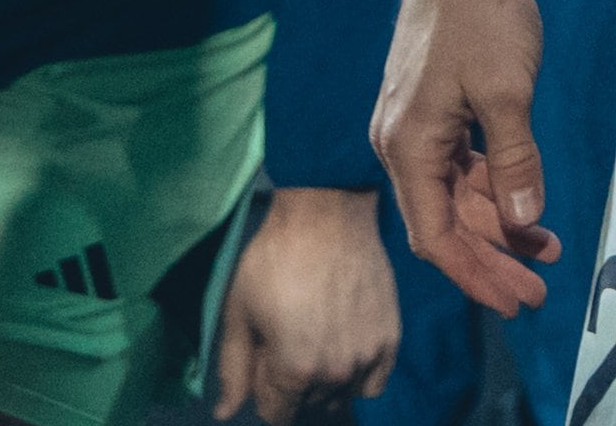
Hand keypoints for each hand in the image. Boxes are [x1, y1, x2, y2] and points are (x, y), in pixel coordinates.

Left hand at [210, 185, 399, 425]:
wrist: (327, 210)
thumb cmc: (275, 257)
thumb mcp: (239, 311)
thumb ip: (233, 369)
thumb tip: (225, 413)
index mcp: (294, 370)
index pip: (275, 413)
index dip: (264, 384)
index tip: (265, 352)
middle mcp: (334, 373)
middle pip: (307, 402)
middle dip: (293, 379)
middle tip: (290, 334)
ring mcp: (366, 356)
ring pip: (338, 393)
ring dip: (325, 377)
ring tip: (317, 332)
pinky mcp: (390, 337)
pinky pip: (373, 382)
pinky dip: (358, 375)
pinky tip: (345, 346)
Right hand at [373, 0, 562, 316]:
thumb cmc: (482, 14)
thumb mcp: (507, 93)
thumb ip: (515, 163)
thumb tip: (525, 223)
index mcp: (408, 145)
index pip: (436, 236)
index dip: (476, 274)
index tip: (515, 301)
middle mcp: (401, 140)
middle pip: (445, 220)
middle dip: (492, 255)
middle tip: (539, 286)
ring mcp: (415, 121)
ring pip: (455, 192)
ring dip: (498, 220)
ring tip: (547, 247)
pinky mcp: (432, 104)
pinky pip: (459, 162)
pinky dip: (492, 184)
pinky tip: (525, 198)